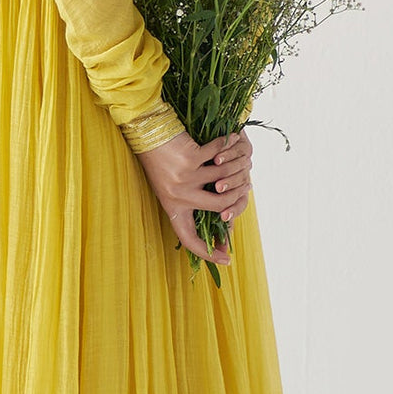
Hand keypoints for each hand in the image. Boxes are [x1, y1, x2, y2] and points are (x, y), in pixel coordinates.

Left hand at [136, 127, 253, 265]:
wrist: (146, 133)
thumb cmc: (160, 161)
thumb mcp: (171, 187)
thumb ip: (191, 202)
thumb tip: (221, 216)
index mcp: (173, 207)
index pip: (189, 239)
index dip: (207, 253)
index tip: (226, 260)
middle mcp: (178, 196)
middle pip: (219, 207)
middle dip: (237, 196)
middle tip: (246, 188)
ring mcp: (184, 177)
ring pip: (223, 179)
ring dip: (236, 168)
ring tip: (243, 161)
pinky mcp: (190, 158)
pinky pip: (218, 156)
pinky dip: (228, 146)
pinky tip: (234, 139)